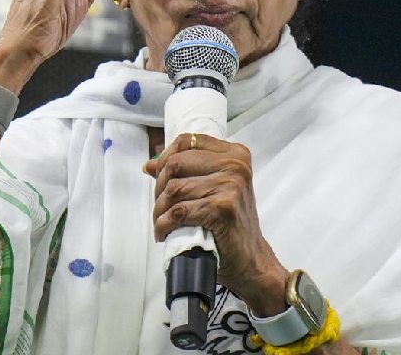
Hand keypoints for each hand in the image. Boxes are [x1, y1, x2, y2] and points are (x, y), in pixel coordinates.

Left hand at [142, 133, 288, 315]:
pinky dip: (164, 224)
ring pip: (174, 189)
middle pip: (176, 164)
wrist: (250, 259)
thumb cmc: (230, 224)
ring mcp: (231, 185)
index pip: (186, 141)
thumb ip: (187, 172)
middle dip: (159, 187)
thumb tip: (150, 164)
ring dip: (159, 210)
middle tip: (161, 206)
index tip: (159, 177)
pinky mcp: (222, 208)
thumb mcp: (215, 189)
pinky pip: (178, 211)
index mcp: (235, 154)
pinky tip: (164, 232)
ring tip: (162, 222)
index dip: (165, 158)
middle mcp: (236, 165)